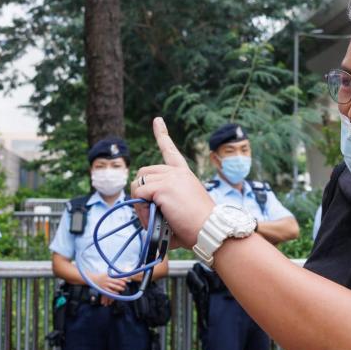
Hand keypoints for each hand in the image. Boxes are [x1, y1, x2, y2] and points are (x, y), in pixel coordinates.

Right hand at [87, 272, 126, 304]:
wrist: (92, 279)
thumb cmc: (101, 276)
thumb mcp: (107, 273)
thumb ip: (113, 274)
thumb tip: (121, 272)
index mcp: (109, 275)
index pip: (118, 276)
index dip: (124, 278)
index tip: (128, 280)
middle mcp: (107, 279)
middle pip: (117, 281)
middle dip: (123, 283)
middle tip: (127, 285)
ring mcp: (105, 284)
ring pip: (114, 286)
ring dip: (119, 288)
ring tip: (123, 289)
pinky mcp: (103, 289)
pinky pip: (110, 291)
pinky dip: (114, 292)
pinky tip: (118, 293)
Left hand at [131, 118, 214, 248]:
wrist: (212, 230)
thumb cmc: (200, 227)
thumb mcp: (183, 209)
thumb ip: (165, 204)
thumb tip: (144, 207)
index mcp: (184, 175)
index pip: (170, 151)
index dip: (162, 134)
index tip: (157, 120)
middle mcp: (177, 172)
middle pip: (143, 173)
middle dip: (140, 192)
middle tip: (149, 212)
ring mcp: (169, 178)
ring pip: (138, 185)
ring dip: (140, 204)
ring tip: (154, 220)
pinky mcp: (163, 187)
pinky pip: (139, 197)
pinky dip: (141, 212)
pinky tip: (155, 220)